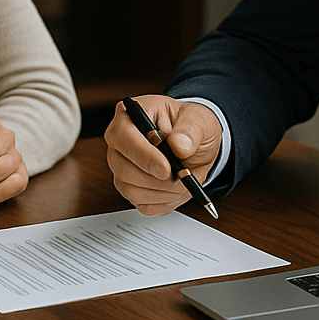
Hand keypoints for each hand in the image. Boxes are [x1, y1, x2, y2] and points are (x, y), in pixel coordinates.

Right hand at [105, 95, 221, 214]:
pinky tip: (175, 187)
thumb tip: (178, 146)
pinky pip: (143, 204)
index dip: (143, 156)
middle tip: (183, 175)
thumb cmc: (190, 127)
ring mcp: (121, 167)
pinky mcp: (129, 188)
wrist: (195, 145)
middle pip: (124, 169)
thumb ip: (191, 130)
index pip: (123, 136)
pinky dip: (165, 201)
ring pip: (132, 190)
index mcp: (130, 115)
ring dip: (165, 191)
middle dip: (158, 179)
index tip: (166, 169)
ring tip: (183, 178)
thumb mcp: (199, 119)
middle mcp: (119, 142)